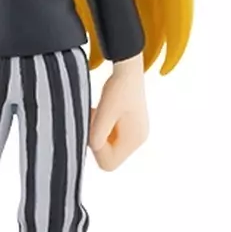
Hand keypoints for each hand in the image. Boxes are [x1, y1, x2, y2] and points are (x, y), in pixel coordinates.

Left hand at [89, 54, 148, 170]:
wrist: (128, 68)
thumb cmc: (118, 87)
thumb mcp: (104, 112)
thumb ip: (97, 134)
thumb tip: (93, 148)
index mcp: (134, 140)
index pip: (109, 163)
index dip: (95, 149)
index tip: (92, 127)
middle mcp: (137, 139)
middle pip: (108, 156)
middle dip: (96, 139)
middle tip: (93, 117)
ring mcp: (134, 133)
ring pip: (107, 146)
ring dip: (97, 131)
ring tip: (96, 111)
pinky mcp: (129, 125)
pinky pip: (109, 135)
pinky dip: (101, 126)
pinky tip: (100, 111)